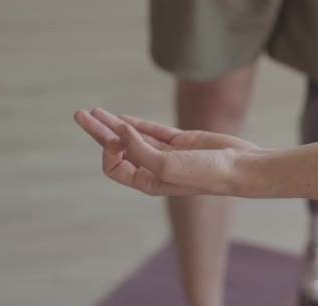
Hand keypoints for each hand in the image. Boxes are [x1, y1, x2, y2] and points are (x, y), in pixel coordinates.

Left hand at [74, 108, 258, 195]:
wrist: (239, 167)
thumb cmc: (206, 174)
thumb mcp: (166, 166)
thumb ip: (139, 149)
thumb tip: (119, 130)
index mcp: (149, 182)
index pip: (115, 166)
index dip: (109, 150)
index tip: (117, 139)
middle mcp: (154, 169)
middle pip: (117, 149)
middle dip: (98, 132)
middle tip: (79, 115)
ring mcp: (167, 154)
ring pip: (133, 137)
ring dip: (113, 124)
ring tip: (92, 111)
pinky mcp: (181, 140)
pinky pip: (153, 130)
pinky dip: (136, 123)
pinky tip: (122, 117)